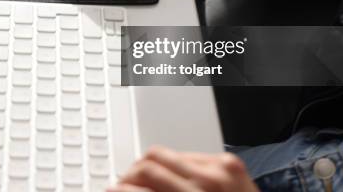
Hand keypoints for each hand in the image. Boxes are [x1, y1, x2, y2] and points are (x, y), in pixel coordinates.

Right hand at [108, 146, 258, 191]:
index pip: (144, 181)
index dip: (122, 187)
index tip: (112, 190)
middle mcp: (206, 183)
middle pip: (150, 162)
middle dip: (130, 174)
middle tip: (123, 185)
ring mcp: (220, 170)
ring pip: (166, 153)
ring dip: (150, 166)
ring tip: (143, 179)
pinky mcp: (230, 163)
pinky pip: (190, 155)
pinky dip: (176, 165)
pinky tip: (172, 179)